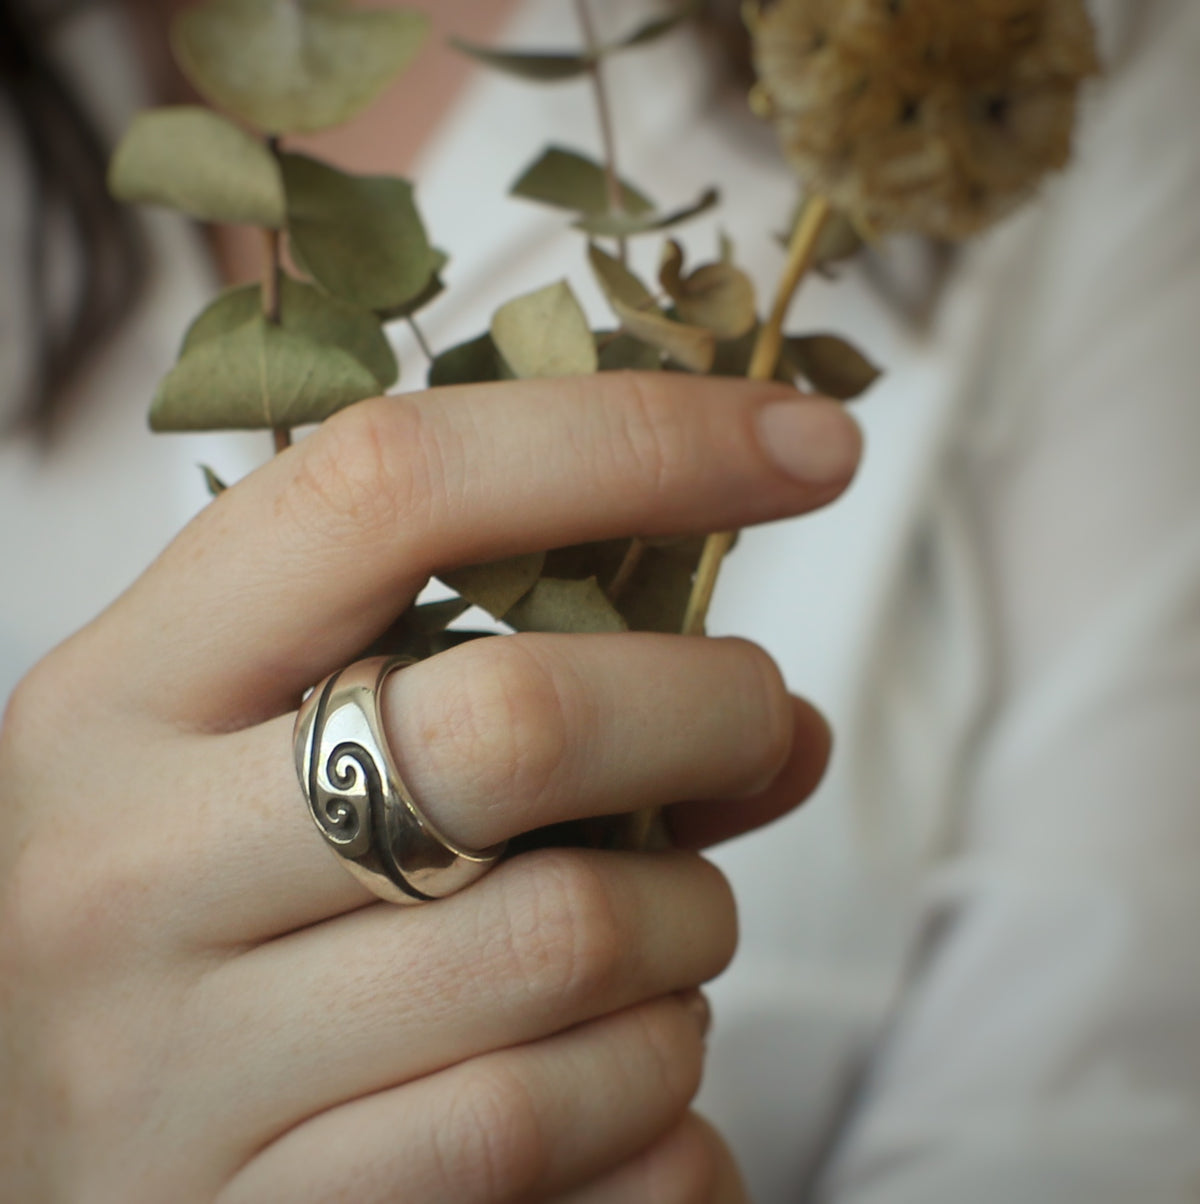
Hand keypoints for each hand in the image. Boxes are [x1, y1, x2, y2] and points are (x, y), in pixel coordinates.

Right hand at [0, 373, 859, 1202]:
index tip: (803, 440)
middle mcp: (124, 862)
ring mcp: (172, 1064)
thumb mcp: (292, 767)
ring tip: (664, 935)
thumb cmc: (213, 923)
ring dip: (688, 929)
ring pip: (571, 943)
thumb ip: (512, 708)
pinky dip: (656, 1093)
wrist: (54, 1173)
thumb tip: (782, 721)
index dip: (626, 438)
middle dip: (709, 710)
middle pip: (518, 722)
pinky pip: (553, 1128)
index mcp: (128, 690)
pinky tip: (624, 1073)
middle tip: (762, 725)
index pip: (392, 487)